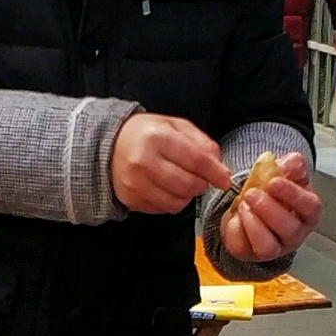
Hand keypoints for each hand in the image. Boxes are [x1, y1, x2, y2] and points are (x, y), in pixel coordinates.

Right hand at [110, 112, 227, 215]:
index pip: (196, 160)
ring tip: (181, 181)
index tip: (225, 180)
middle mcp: (144, 162)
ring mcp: (135, 184)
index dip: (215, 173)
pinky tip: (166, 188)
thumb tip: (220, 167)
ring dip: (187, 195)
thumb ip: (201, 143)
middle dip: (201, 184)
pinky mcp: (131, 199)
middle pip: (188, 185)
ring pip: (177, 202)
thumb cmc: (147, 134)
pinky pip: (164, 209)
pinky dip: (172, 201)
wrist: (110, 146)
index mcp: (158, 137)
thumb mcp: (176, 126)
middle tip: (199, 178)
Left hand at [219, 149, 320, 264]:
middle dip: (269, 210)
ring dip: (254, 224)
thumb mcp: (284, 172)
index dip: (293, 195)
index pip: (310, 207)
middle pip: (290, 230)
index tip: (274, 182)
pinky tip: (235, 215)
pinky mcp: (251, 254)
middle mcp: (295, 234)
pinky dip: (237, 230)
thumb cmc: (274, 192)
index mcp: (308, 212)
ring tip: (243, 204)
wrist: (251, 205)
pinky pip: (244, 248)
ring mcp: (274, 248)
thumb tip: (294, 162)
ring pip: (268, 247)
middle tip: (252, 193)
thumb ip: (292, 165)